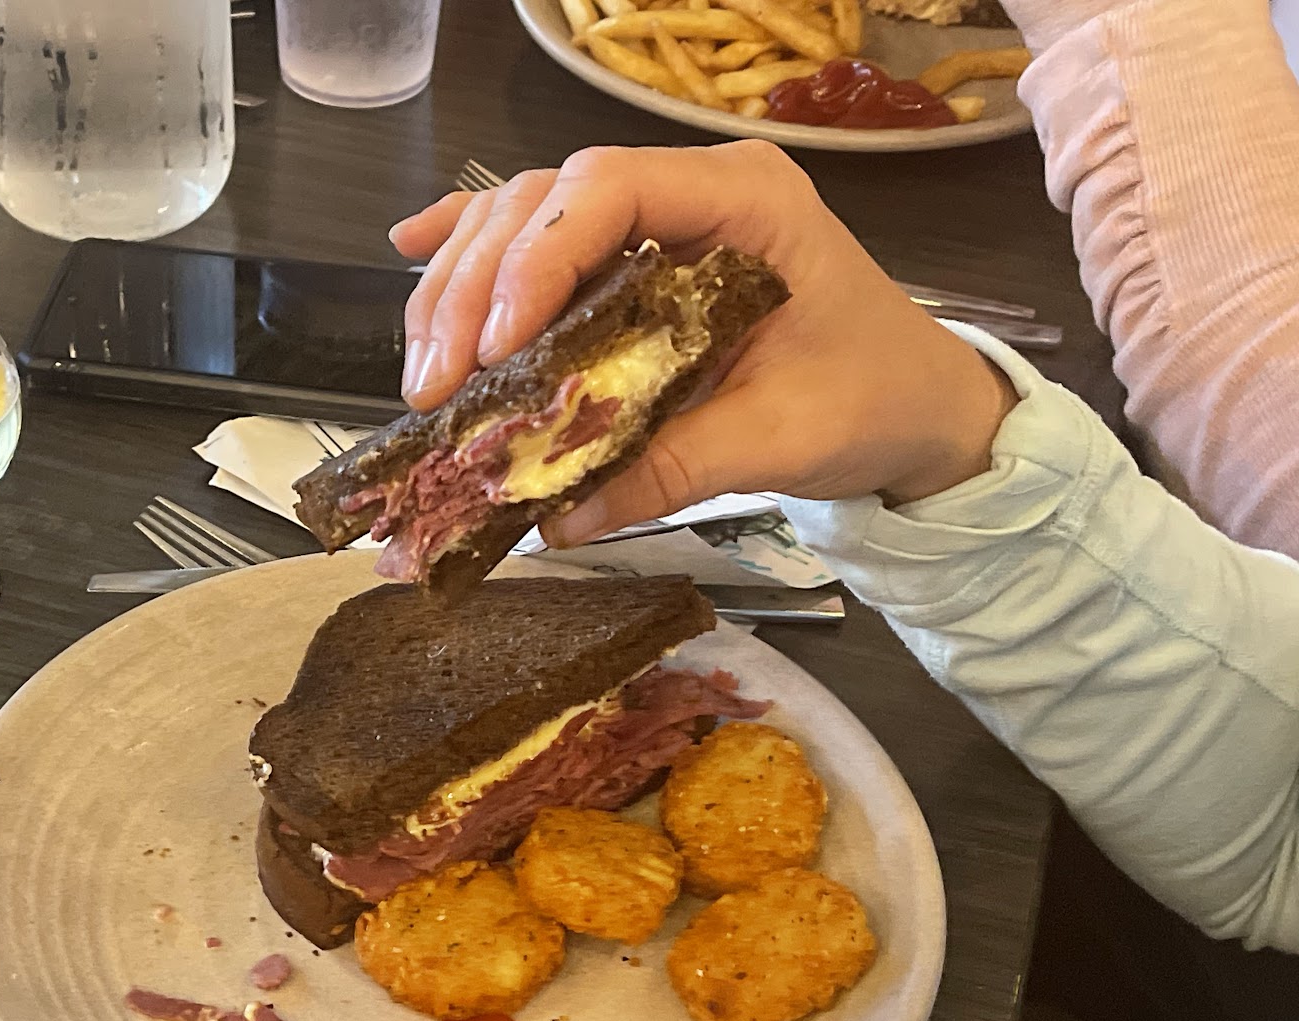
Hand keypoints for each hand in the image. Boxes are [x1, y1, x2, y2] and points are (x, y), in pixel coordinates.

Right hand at [391, 143, 1018, 544]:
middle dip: (473, 289)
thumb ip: (674, 468)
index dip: (536, 257)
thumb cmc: (873, 398)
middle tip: (436, 385)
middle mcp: (689, 192)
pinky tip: (413, 258)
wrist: (918, 403)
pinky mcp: (631, 262)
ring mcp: (655, 221)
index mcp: (745, 201)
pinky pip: (537, 242)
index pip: (609, 189)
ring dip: (458, 290)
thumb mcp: (782, 439)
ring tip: (424, 376)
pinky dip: (472, 254)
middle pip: (543, 202)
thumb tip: (562, 519)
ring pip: (523, 220)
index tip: (498, 345)